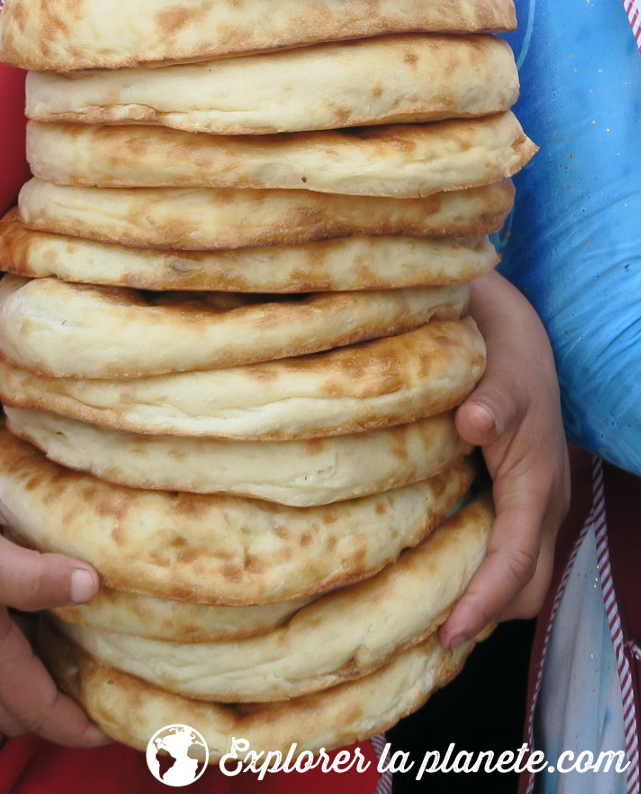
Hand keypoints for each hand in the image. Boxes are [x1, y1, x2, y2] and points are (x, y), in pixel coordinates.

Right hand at [0, 487, 107, 747]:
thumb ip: (32, 578)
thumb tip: (93, 588)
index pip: (44, 715)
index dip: (86, 726)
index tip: (128, 723)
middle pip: (27, 715)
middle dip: (67, 718)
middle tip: (108, 689)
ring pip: (12, 687)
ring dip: (48, 685)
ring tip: (88, 653)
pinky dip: (28, 651)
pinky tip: (46, 611)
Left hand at [443, 273, 568, 645]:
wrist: (514, 334)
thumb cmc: (505, 356)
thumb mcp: (499, 373)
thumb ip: (490, 402)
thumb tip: (474, 424)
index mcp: (537, 485)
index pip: (516, 562)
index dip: (484, 600)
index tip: (449, 632)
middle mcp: (541, 505)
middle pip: (525, 587)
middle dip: (487, 613)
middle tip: (426, 632)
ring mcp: (532, 504)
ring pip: (519, 574)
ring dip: (483, 596)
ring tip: (425, 612)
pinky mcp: (516, 497)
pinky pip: (505, 551)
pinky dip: (480, 571)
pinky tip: (436, 569)